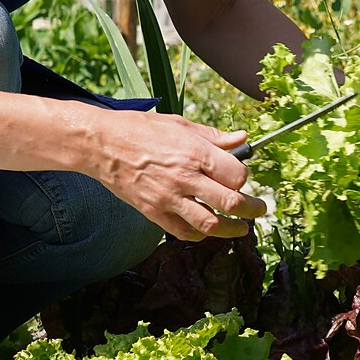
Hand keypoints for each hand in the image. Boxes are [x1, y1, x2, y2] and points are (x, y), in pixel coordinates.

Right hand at [87, 112, 265, 240]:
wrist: (100, 144)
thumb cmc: (139, 129)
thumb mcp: (181, 124)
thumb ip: (214, 137)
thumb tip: (242, 138)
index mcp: (194, 153)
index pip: (237, 175)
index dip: (245, 178)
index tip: (242, 177)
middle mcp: (184, 178)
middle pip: (231, 203)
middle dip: (252, 209)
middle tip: (259, 209)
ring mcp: (168, 199)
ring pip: (211, 224)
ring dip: (232, 229)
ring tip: (241, 228)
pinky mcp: (153, 213)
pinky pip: (184, 232)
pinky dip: (200, 234)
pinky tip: (208, 229)